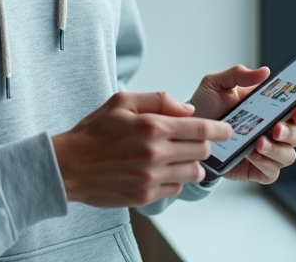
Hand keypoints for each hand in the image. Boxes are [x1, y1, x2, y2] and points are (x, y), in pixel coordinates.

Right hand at [52, 91, 231, 207]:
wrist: (68, 166)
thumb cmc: (94, 132)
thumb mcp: (122, 101)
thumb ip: (158, 100)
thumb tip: (187, 109)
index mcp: (152, 126)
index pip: (200, 128)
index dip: (219, 129)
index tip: (227, 130)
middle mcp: (155, 153)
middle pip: (201, 151)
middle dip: (203, 144)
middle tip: (194, 140)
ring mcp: (151, 177)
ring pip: (193, 172)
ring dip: (191, 164)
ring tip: (178, 157)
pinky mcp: (145, 196)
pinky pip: (175, 188)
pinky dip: (174, 180)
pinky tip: (161, 171)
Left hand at [188, 65, 295, 183]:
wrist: (189, 136)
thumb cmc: (206, 108)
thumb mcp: (216, 85)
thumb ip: (238, 74)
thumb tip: (264, 72)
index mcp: (270, 107)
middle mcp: (273, 129)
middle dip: (291, 132)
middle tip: (276, 129)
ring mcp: (268, 151)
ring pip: (289, 154)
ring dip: (277, 150)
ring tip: (258, 144)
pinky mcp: (258, 169)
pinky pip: (272, 172)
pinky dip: (266, 164)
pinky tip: (252, 156)